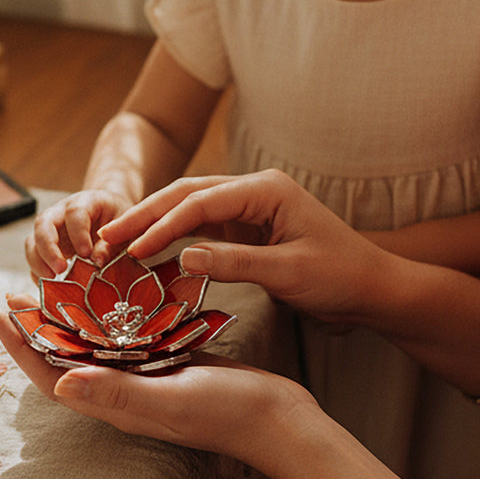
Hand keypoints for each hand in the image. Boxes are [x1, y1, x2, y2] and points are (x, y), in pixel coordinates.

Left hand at [0, 297, 317, 472]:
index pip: (54, 375)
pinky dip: (116, 317)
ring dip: (73, 320)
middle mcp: (126, 393)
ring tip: (56, 287)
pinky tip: (115, 293)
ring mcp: (149, 380)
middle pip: (69, 359)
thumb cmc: (226, 413)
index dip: (23, 346)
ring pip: (98, 348)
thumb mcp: (169, 400)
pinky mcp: (171, 365)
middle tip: (17, 292)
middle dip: (40, 328)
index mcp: (117, 404)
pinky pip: (132, 340)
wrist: (278, 419)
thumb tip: (61, 380)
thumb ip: (117, 392)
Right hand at [26, 188, 130, 276]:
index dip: (78, 233)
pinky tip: (48, 285)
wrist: (109, 213)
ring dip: (38, 261)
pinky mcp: (46, 245)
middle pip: (44, 223)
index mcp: (85, 202)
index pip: (75, 213)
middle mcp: (61, 212)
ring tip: (51, 279)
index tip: (86, 253)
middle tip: (61, 269)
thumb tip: (97, 262)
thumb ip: (112, 243)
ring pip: (33, 240)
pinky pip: (34, 257)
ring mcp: (51, 229)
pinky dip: (37, 271)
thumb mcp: (124, 227)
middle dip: (49, 247)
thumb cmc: (118, 219)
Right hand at [97, 168, 386, 324]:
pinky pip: (202, 230)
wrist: (372, 288)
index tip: (131, 246)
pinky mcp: (248, 230)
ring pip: (190, 210)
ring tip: (117, 244)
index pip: (201, 200)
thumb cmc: (341, 276)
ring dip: (155, 226)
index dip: (162, 222)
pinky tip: (149, 255)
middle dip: (146, 215)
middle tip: (106, 237)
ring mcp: (250, 209)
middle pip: (188, 195)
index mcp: (267, 189)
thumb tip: (183, 258)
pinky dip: (174, 240)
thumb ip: (236, 263)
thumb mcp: (288, 273)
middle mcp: (255, 191)